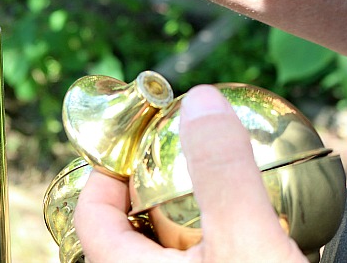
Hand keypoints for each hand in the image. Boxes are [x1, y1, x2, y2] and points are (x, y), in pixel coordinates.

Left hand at [73, 85, 306, 262]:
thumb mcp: (246, 242)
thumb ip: (222, 172)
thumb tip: (201, 99)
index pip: (91, 214)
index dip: (105, 170)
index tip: (135, 140)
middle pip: (128, 226)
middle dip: (150, 184)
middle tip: (181, 154)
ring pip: (166, 247)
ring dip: (186, 213)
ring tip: (217, 184)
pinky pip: (202, 258)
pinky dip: (217, 237)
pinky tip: (254, 226)